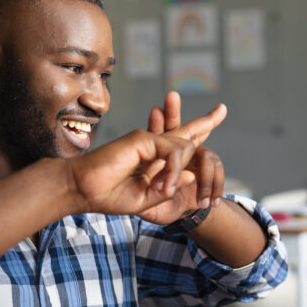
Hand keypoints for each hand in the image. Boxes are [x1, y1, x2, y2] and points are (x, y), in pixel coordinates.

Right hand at [67, 104, 225, 215]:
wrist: (83, 190)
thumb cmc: (108, 196)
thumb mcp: (147, 198)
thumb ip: (170, 187)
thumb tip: (192, 175)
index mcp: (153, 158)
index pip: (181, 144)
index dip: (197, 133)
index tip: (213, 121)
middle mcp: (152, 145)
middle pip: (186, 130)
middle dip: (206, 121)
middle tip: (223, 109)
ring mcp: (148, 139)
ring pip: (183, 148)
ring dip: (178, 174)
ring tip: (163, 191)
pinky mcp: (142, 138)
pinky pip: (172, 153)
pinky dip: (171, 171)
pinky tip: (161, 185)